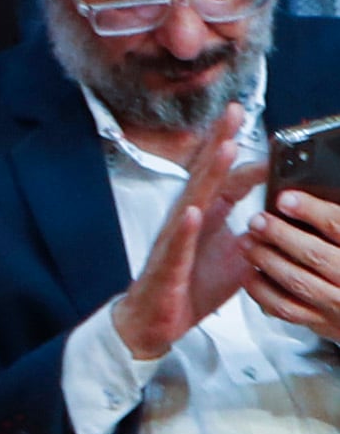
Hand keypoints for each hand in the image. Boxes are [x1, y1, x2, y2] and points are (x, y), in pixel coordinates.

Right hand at [110, 134, 263, 363]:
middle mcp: (189, 220)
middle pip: (206, 173)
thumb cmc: (190, 286)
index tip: (271, 141)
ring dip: (208, 172)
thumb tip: (276, 217)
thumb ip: (253, 232)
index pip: (227, 179)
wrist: (157, 321)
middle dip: (220, 141)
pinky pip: (176, 244)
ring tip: (224, 148)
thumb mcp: (234, 256)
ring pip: (193, 199)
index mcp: (206, 216)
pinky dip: (185, 227)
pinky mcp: (166, 264)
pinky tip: (194, 211)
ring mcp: (175, 240)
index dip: (247, 158)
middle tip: (235, 112)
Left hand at [251, 189, 339, 339]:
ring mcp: (337, 304)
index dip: (311, 211)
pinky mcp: (321, 322)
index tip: (286, 199)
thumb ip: (334, 223)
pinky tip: (249, 274)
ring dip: (267, 260)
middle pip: (314, 254)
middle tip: (257, 220)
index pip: (338, 226)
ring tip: (248, 243)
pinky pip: (286, 308)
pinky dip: (262, 291)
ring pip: (297, 281)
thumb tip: (308, 200)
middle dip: (280, 234)